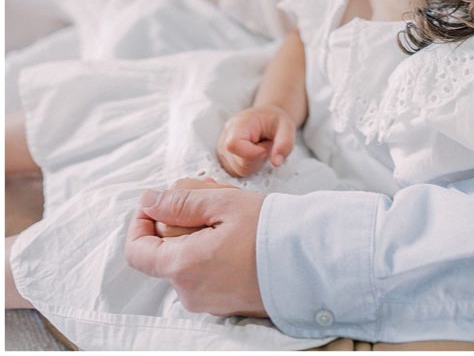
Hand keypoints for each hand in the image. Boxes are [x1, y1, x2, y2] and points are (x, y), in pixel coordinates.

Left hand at [125, 183, 265, 316]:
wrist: (312, 264)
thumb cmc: (270, 231)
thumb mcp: (223, 203)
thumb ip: (180, 202)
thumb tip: (149, 201)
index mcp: (184, 267)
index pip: (137, 251)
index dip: (141, 222)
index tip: (159, 201)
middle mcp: (189, 292)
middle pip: (164, 250)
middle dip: (180, 217)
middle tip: (209, 193)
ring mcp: (206, 302)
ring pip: (185, 258)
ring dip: (198, 230)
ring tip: (229, 209)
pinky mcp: (223, 303)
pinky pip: (203, 272)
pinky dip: (210, 248)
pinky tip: (236, 230)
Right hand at [217, 104, 295, 176]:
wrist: (266, 118)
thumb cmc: (275, 121)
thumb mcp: (287, 127)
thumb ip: (284, 143)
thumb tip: (276, 163)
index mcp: (240, 123)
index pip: (233, 145)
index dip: (250, 153)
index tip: (264, 149)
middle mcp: (226, 135)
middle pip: (239, 162)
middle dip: (258, 158)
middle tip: (265, 144)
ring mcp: (223, 148)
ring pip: (239, 169)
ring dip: (255, 162)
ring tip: (259, 147)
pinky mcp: (225, 159)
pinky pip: (238, 172)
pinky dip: (250, 166)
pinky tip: (253, 153)